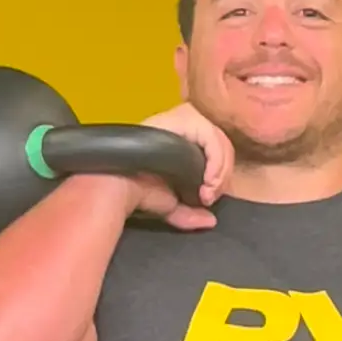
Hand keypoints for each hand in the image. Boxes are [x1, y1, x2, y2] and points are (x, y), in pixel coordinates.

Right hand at [127, 103, 233, 230]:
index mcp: (176, 143)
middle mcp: (178, 128)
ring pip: (217, 136)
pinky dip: (216, 160)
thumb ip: (192, 213)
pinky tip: (209, 181)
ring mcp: (177, 120)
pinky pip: (210, 135)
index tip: (209, 197)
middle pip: (219, 140)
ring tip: (208, 192)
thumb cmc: (137, 195)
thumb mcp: (171, 206)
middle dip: (222, 172)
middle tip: (211, 196)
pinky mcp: (178, 120)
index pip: (212, 147)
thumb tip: (210, 221)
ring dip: (220, 168)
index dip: (218, 171)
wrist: (119, 188)